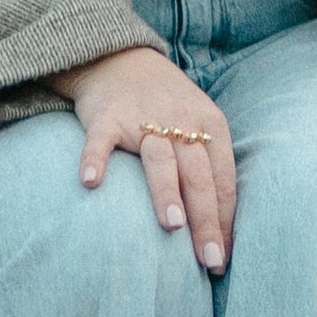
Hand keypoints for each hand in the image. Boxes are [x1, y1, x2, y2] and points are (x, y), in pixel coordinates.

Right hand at [54, 47, 237, 270]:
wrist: (119, 58)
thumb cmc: (166, 104)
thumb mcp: (199, 123)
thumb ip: (209, 167)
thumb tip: (222, 229)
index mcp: (210, 124)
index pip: (223, 179)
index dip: (225, 220)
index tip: (223, 258)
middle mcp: (181, 121)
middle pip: (198, 176)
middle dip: (206, 220)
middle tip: (208, 259)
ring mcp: (143, 117)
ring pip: (159, 158)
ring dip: (166, 191)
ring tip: (172, 224)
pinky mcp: (106, 116)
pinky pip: (101, 140)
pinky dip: (95, 160)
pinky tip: (92, 183)